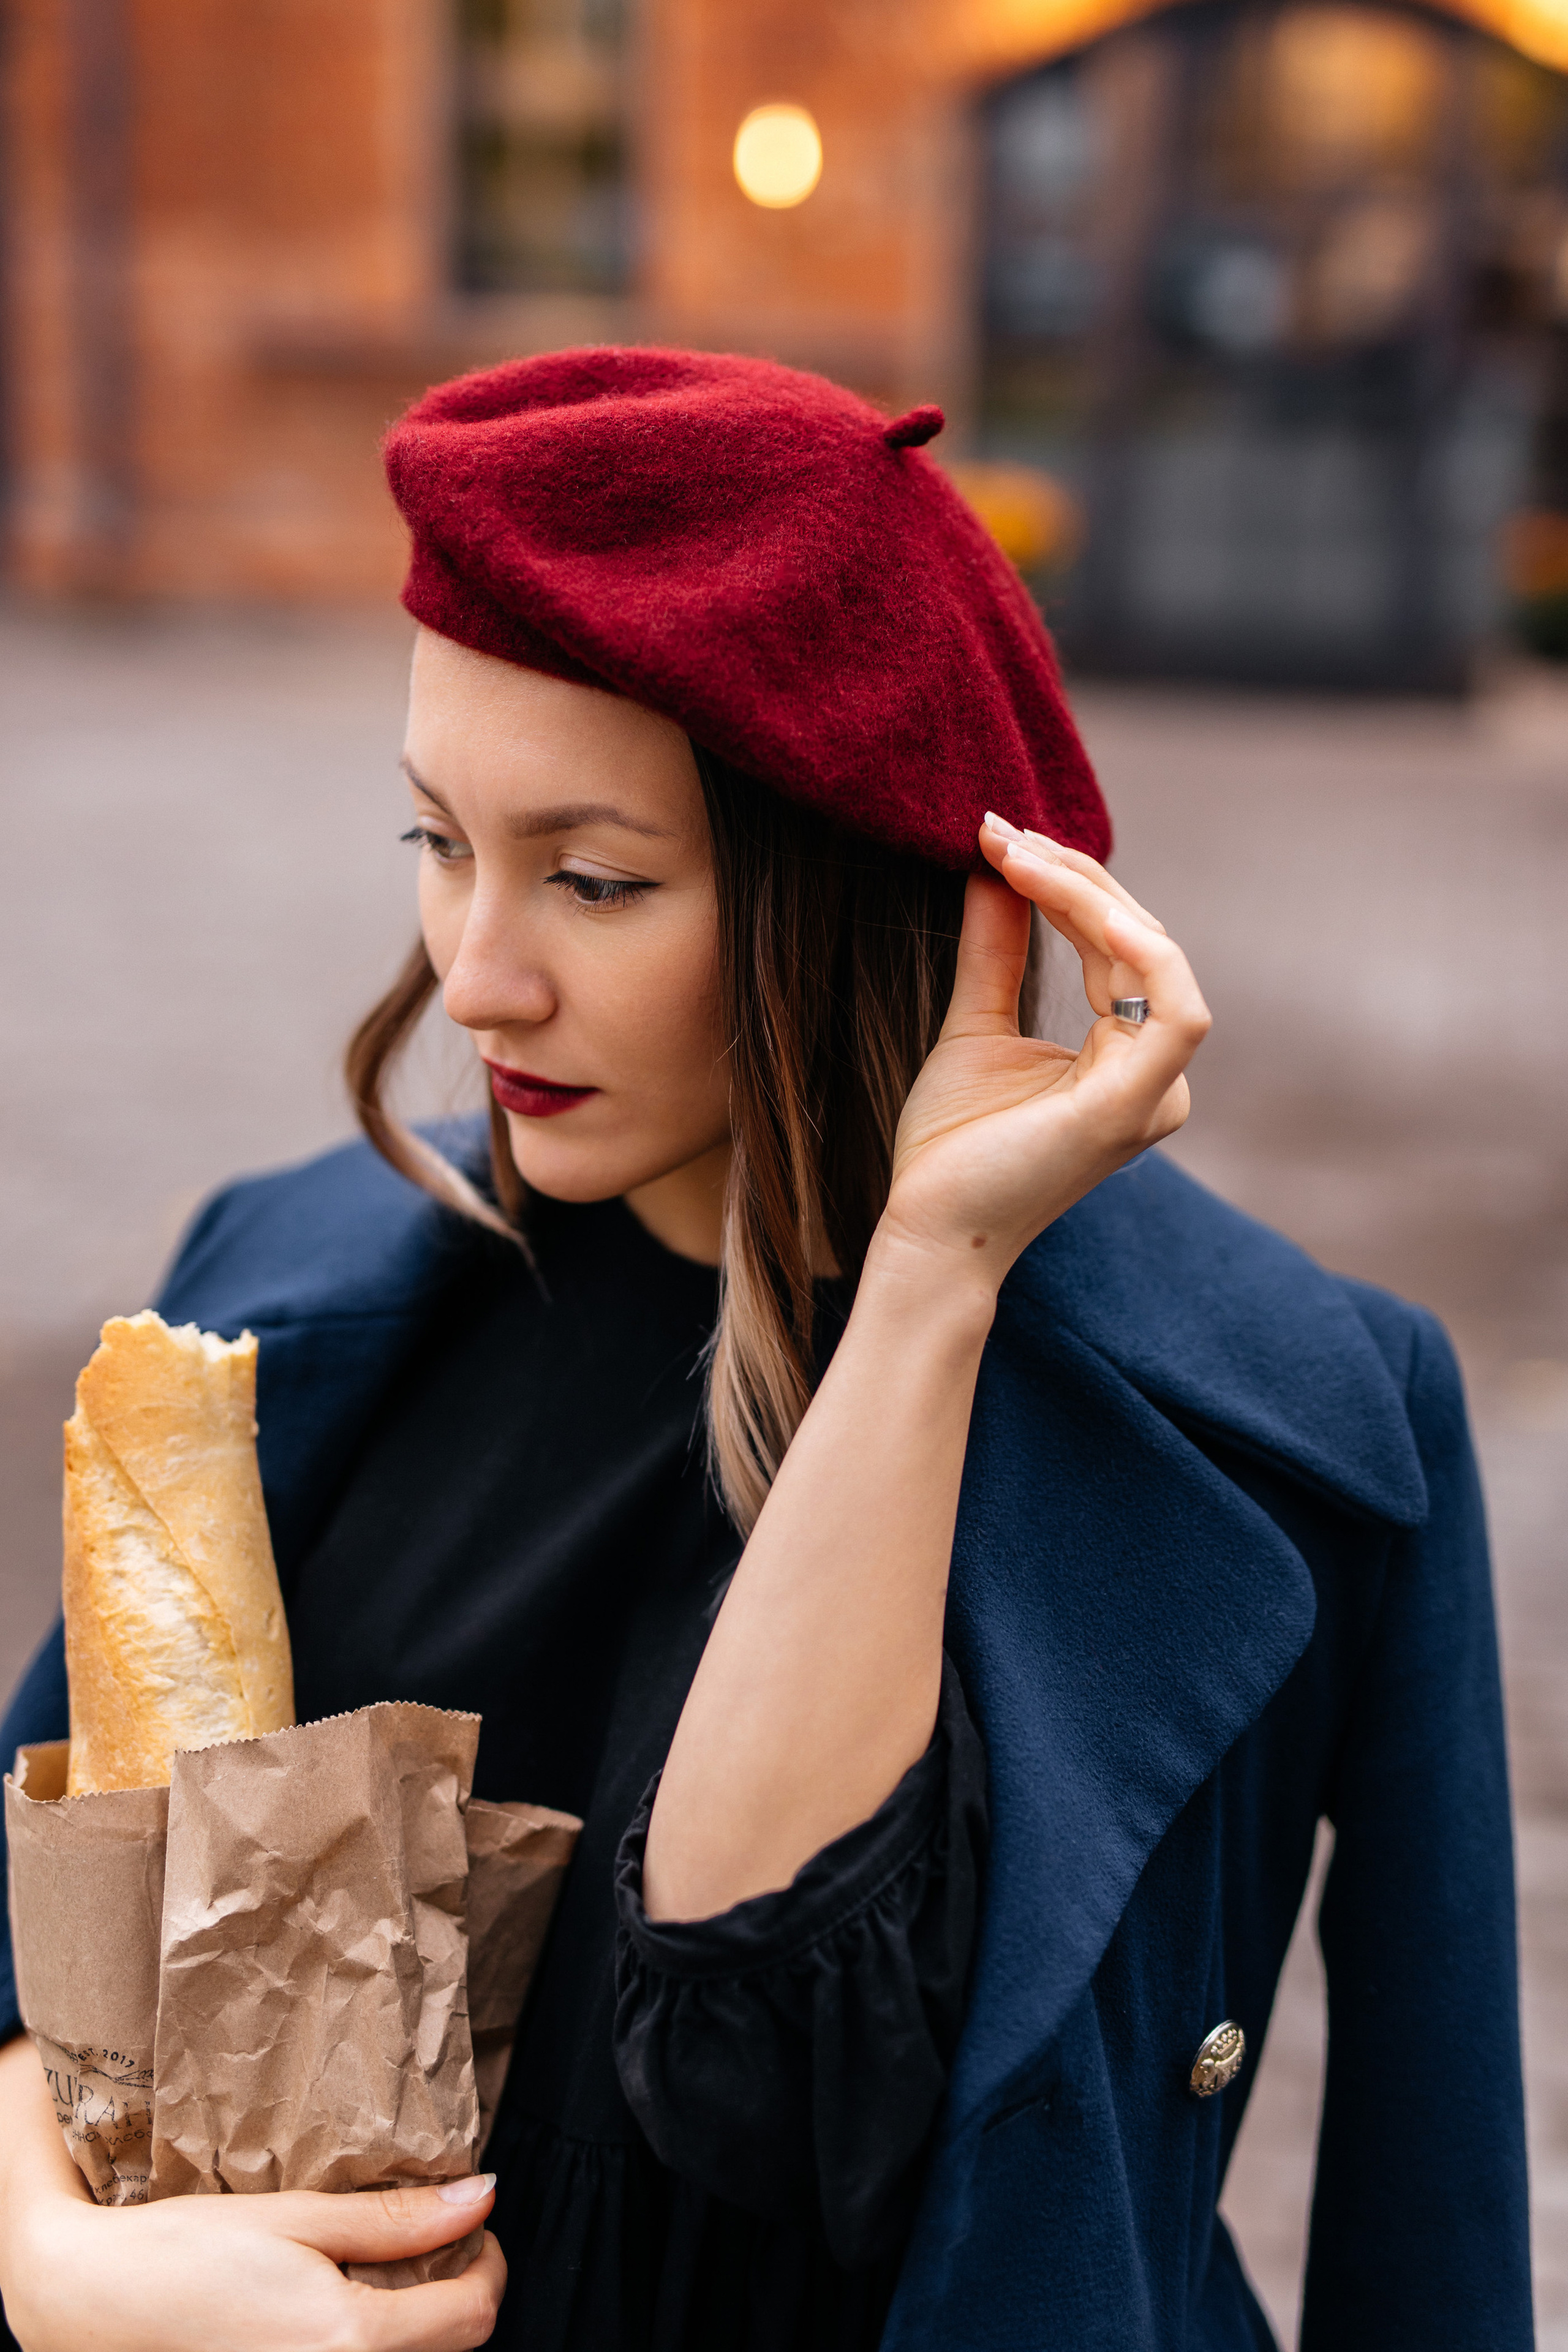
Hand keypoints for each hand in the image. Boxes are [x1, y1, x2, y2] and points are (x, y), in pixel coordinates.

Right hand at [0, 2039, 503, 2351]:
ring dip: (415, 2326)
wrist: (94, 2304)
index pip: (471, 2317)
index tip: (474, 2227)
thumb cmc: (185, 2253)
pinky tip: (340, 2310)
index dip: (488, 2264)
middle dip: (455, 2295)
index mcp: (349, 2341)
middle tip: (431, 2242)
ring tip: (384, 2273)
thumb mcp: (298, 2217)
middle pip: (448, 2351)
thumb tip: (480, 2197)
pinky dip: (369, 2343)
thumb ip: (394, 2219)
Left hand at [880, 814, 1209, 1289]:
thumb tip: (991, 867)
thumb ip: (994, 952)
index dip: (1066, 882)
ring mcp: (1155, 1092)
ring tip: (1018, 854)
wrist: (929, 1231)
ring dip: (1090, 895)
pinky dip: (1138, 949)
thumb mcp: (974, 1025)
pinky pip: (1175, 1010)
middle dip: (1072, 876)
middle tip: (999, 830)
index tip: (996, 835)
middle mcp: (1155, 1074)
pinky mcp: (1136, 1107)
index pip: (1116, 943)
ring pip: (1156, 958)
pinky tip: (1079, 906)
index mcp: (1125, 1057)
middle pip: (1139, 940)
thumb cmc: (951, 1149)